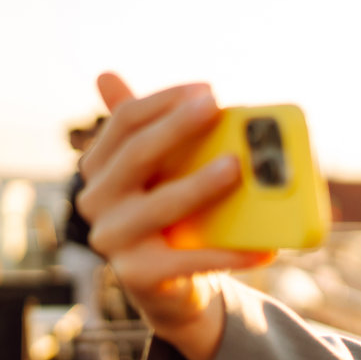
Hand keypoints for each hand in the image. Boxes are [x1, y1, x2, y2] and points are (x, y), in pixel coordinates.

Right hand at [77, 72, 274, 359]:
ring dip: (200, 184)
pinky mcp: (138, 275)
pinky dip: (229, 253)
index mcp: (100, 167)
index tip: (208, 91)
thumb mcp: (161, 172)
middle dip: (178, 128)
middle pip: (137, 155)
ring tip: (238, 167)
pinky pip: (188, 260)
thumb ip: (148, 129)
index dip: (165, 102)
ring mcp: (113, 239)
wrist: (175, 286)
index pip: (125, 122)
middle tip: (218, 109)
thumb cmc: (173, 216)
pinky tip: (265, 247)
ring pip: (160, 205)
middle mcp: (96, 200)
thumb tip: (105, 73)